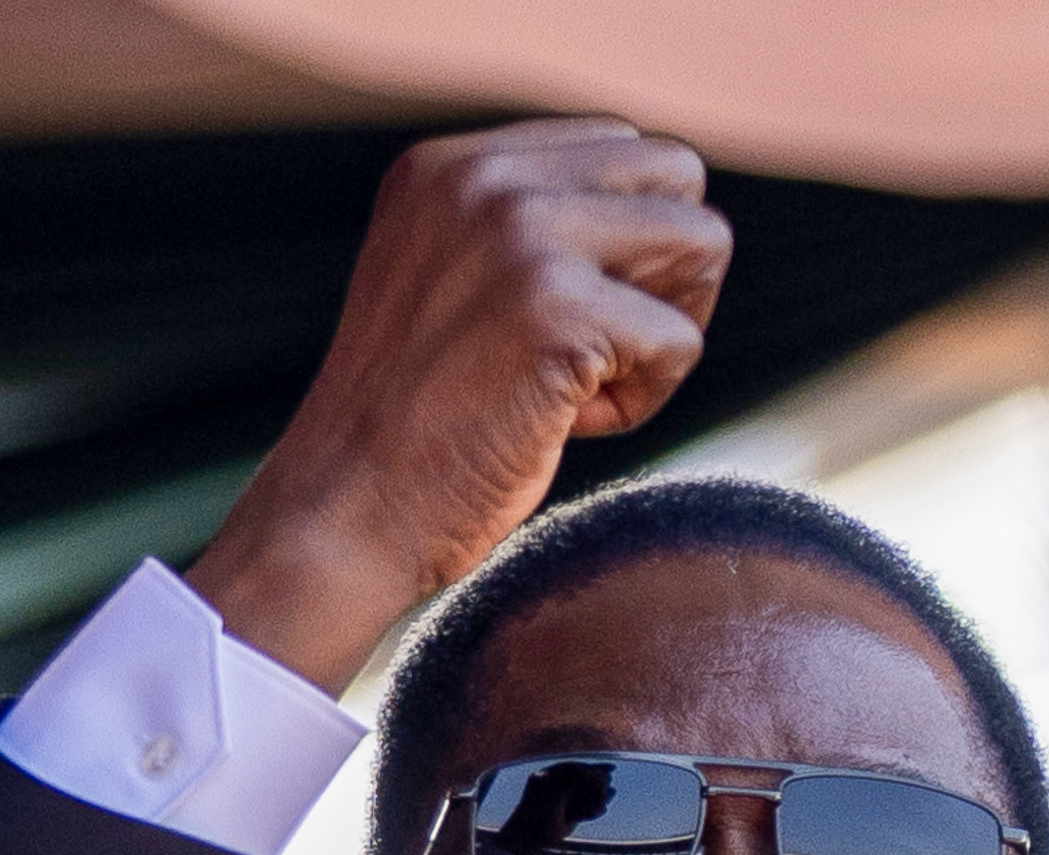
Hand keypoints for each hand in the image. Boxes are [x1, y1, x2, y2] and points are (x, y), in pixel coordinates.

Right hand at [186, 118, 730, 688]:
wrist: (346, 512)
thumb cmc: (414, 426)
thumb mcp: (454, 286)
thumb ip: (530, 233)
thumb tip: (671, 223)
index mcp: (451, 163)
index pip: (620, 148)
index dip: (627, 245)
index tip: (565, 320)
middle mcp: (483, 177)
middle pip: (677, 177)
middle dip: (669, 274)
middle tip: (605, 352)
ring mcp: (521, 235)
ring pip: (703, 243)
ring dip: (668, 330)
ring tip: (588, 386)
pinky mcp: (559, 309)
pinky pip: (682, 342)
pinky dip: (645, 403)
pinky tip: (569, 427)